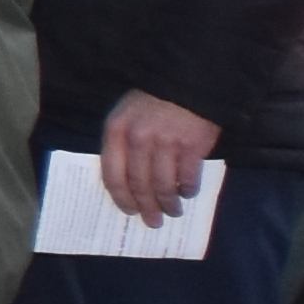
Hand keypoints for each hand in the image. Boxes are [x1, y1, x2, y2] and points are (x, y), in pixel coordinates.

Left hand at [98, 87, 221, 229]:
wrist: (188, 81)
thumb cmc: (154, 101)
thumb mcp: (127, 116)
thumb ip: (123, 144)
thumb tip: (126, 182)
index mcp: (116, 131)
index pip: (112, 174)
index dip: (121, 197)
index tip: (129, 211)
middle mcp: (138, 139)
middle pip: (138, 184)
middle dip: (146, 207)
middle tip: (153, 221)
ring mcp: (165, 143)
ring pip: (162, 185)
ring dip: (168, 203)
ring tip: (173, 211)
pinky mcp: (191, 146)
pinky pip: (187, 178)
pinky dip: (187, 190)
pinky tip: (188, 193)